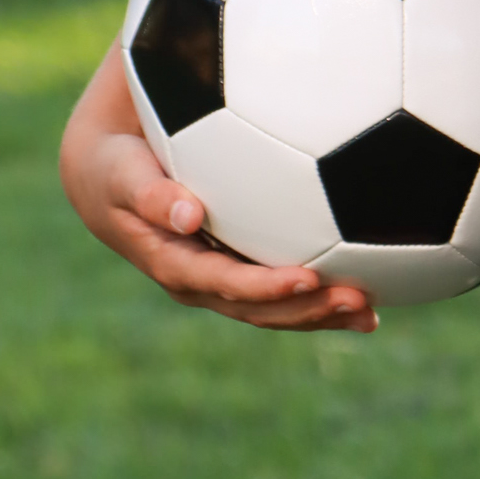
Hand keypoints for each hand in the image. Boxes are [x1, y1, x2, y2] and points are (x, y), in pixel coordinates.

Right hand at [60, 44, 377, 331]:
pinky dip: (320, 294)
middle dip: (308, 311)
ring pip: (275, 308)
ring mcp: (222, 278)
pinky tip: (371, 288)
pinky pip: (283, 287)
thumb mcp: (122, 174)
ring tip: (371, 311)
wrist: (108, 174)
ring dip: (321, 313)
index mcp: (174, 264)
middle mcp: (202, 281)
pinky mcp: (240, 265)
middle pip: (259, 309)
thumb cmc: (116, 165)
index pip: (225, 284)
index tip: (307, 279)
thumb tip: (189, 216)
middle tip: (359, 301)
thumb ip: (151, 193)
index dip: (264, 288)